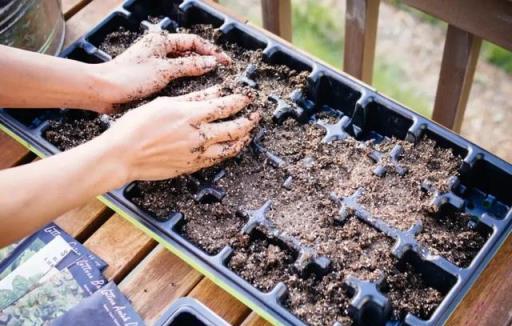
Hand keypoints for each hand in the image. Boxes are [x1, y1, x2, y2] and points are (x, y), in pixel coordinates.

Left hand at [92, 32, 230, 112]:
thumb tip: (211, 63)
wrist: (104, 91)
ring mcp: (155, 64)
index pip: (194, 42)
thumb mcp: (164, 70)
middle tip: (223, 71)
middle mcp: (159, 50)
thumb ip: (190, 66)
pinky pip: (174, 76)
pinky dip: (186, 81)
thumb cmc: (129, 77)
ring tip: (212, 81)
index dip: (211, 51)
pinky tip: (193, 91)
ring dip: (197, 71)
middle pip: (189, 52)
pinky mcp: (151, 78)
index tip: (225, 62)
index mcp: (162, 41)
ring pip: (183, 65)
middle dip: (206, 60)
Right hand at [100, 87, 258, 181]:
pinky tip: (232, 146)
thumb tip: (215, 91)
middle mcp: (198, 135)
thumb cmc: (137, 126)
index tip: (248, 96)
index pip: (226, 106)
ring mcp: (197, 153)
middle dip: (250, 119)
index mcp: (191, 115)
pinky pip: (218, 159)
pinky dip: (229, 151)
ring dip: (244, 137)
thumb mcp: (165, 103)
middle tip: (256, 114)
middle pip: (235, 127)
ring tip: (249, 131)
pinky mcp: (192, 166)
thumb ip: (193, 98)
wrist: (123, 155)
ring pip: (231, 146)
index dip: (241, 100)